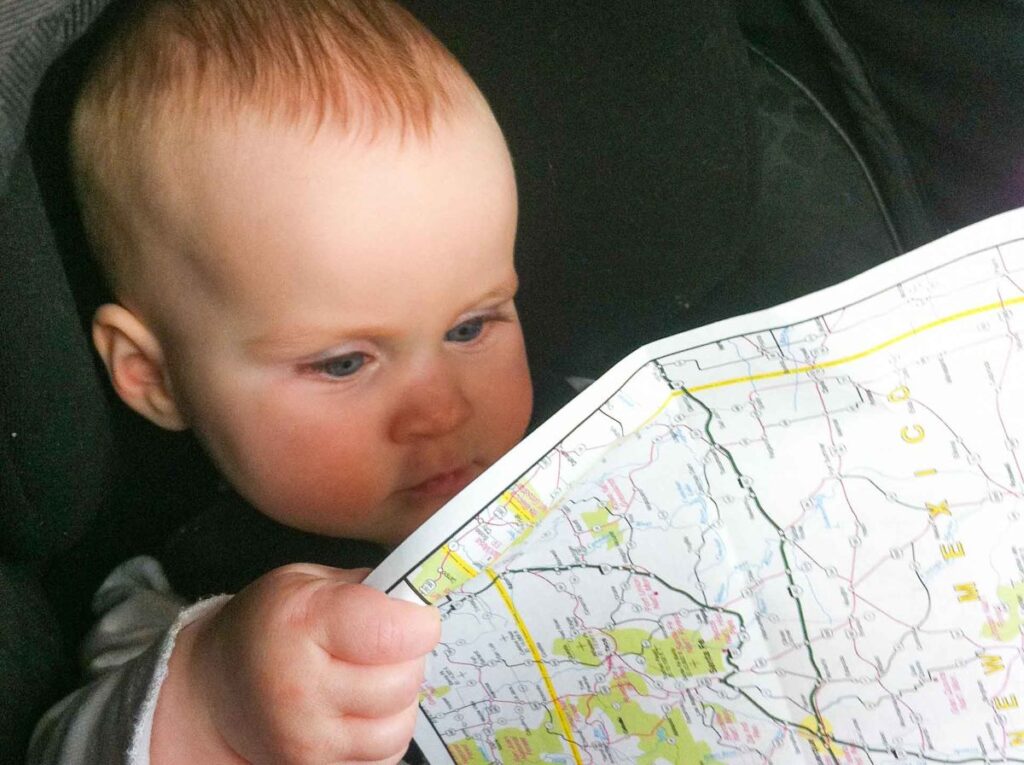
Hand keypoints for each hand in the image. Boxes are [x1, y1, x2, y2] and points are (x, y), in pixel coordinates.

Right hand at [153, 564, 439, 763]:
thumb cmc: (270, 625)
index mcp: (301, 624)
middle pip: (402, 681)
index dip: (417, 623)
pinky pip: (382, 758)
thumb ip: (364, 587)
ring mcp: (306, 740)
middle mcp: (300, 688)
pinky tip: (362, 710)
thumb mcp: (307, 582)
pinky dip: (383, 734)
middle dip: (410, 659)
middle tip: (391, 646)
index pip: (390, 632)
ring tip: (375, 678)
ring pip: (398, 727)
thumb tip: (418, 600)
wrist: (217, 687)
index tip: (414, 617)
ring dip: (400, 701)